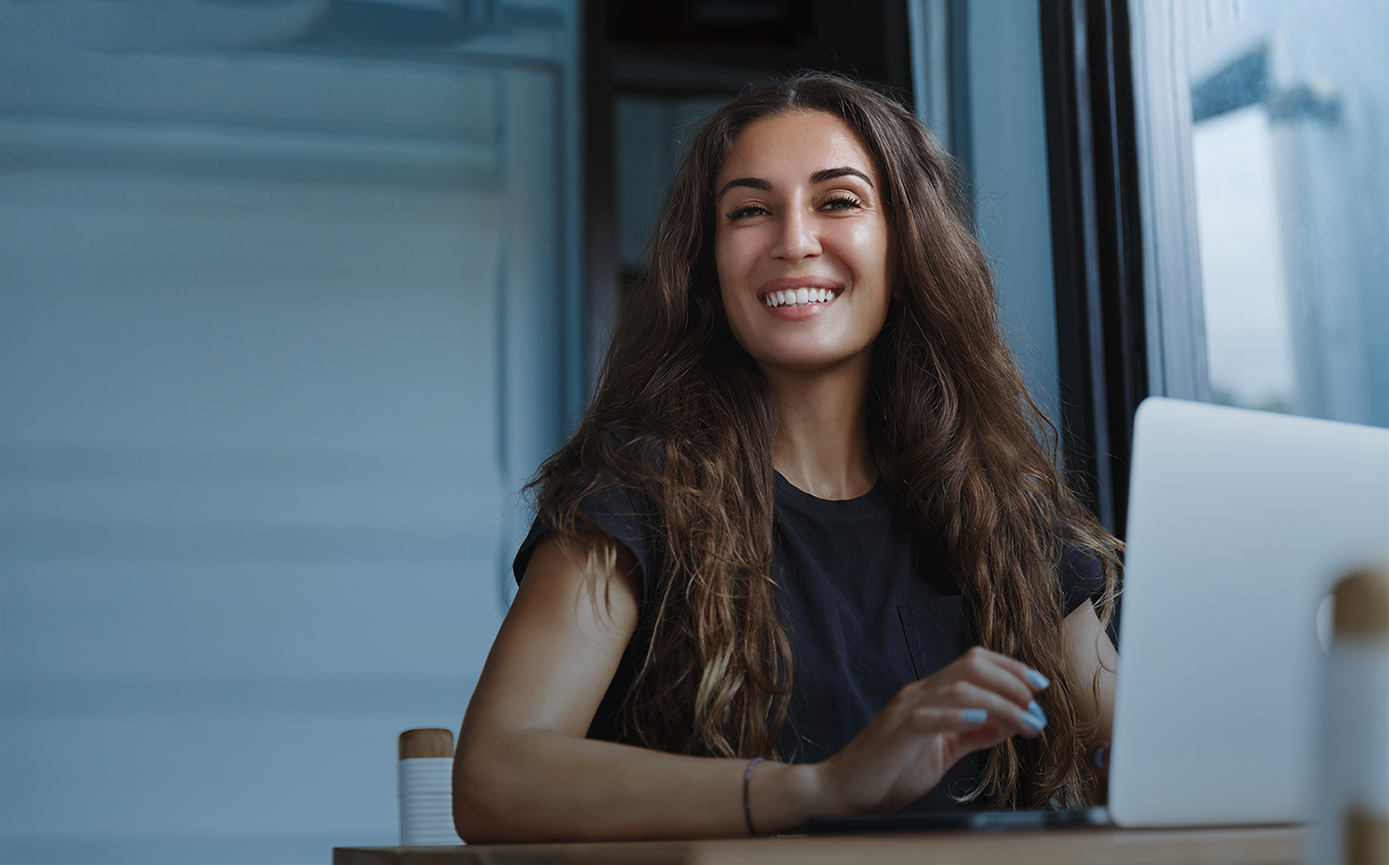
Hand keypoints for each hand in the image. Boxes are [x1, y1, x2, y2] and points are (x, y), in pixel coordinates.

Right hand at [813, 646, 1049, 814]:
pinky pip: (929, 717)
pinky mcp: (898, 733)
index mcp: (930, 695)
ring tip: (1024, 720)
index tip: (1039, 686)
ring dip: (1000, 703)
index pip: (974, 662)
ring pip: (959, 688)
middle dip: (1011, 680)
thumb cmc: (889, 771)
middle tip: (1036, 704)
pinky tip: (979, 720)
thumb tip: (1010, 722)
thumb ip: (973, 734)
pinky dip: (957, 715)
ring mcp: (907, 710)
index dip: (1010, 668)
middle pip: (971, 666)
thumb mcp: (943, 751)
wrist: (843, 789)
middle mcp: (919, 694)